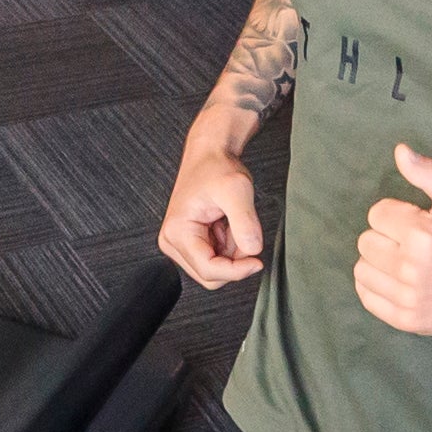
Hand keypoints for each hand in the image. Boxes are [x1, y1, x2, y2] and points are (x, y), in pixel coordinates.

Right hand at [160, 145, 264, 288]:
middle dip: (234, 260)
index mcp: (177, 232)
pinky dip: (230, 247)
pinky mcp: (191, 244)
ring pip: (215, 270)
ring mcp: (181, 244)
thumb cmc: (216, 167)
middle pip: (210, 275)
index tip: (258, 261)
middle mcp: (173, 241)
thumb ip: (245, 221)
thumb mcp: (236, 189)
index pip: (208, 269)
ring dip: (232, 252)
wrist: (210, 155)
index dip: (237, 271)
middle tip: (243, 231)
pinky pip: (217, 259)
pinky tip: (227, 225)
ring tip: (231, 222)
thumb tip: (253, 250)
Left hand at [353, 144, 431, 335]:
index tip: (418, 221)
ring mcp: (409, 298)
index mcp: (422, 234)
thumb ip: (429, 172)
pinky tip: (397, 279)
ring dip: (378, 262)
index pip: (377, 214)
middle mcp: (411, 268)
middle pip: (366, 241)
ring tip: (404, 260)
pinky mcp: (408, 320)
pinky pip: (367, 298)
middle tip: (412, 241)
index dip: (397, 213)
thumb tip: (399, 151)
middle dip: (386, 236)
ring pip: (362, 270)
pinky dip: (376, 286)